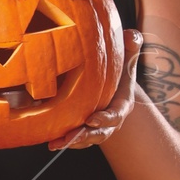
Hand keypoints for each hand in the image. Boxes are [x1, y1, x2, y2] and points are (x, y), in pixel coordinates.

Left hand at [47, 30, 143, 150]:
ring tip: (55, 143)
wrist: (111, 82)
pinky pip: (75, 139)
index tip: (92, 119)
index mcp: (122, 104)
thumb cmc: (119, 66)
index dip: (106, 119)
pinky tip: (48, 141)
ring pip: (86, 140)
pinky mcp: (84, 128)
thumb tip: (131, 36)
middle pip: (101, 133)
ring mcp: (97, 127)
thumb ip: (131, 45)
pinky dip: (63, 140)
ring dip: (71, 142)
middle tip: (72, 136)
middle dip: (86, 136)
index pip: (116, 115)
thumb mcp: (127, 54)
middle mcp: (110, 120)